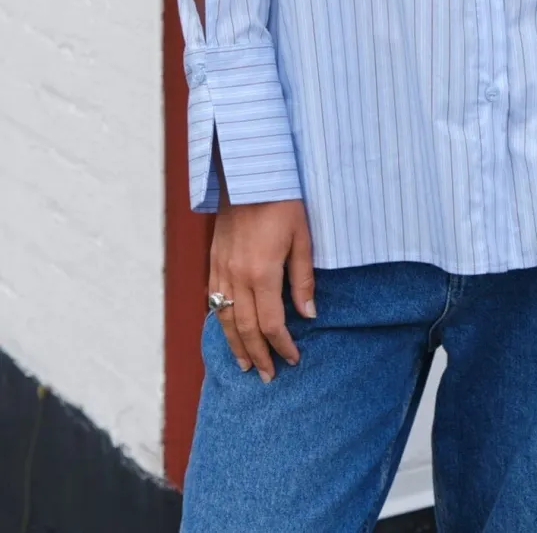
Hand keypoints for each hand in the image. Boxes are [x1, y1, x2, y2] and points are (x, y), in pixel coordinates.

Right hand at [208, 183, 315, 382]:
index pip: (271, 324)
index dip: (282, 346)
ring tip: (246, 365)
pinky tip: (228, 331)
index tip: (293, 359)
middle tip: (268, 376)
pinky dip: (221, 321)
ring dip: (236, 346)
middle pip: (246, 329)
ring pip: (225, 319)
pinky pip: (215, 300)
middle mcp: (237, 276)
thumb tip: (308, 314)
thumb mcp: (302, 237)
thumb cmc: (282, 201)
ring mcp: (222, 269)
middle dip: (258, 356)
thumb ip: (303, 278)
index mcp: (262, 273)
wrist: (248, 175)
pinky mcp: (214, 260)